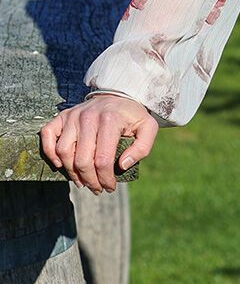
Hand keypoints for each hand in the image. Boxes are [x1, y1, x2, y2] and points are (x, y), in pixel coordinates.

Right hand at [39, 94, 158, 193]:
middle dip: (90, 181)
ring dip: (71, 172)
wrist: (118, 94)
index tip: (110, 187)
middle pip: (82, 160)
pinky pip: (47, 135)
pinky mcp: (63, 116)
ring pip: (63, 151)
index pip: (103, 160)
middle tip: (97, 188)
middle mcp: (88, 117)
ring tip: (82, 181)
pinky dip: (49, 152)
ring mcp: (73, 116)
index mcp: (110, 120)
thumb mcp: (148, 128)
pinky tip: (60, 164)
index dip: (105, 179)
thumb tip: (122, 166)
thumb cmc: (132, 116)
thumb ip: (142, 148)